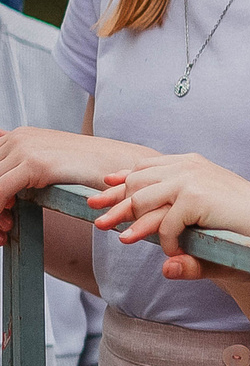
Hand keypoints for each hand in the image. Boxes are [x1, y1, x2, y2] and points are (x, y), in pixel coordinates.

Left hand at [0, 127, 128, 239]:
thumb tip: (8, 174)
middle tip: (2, 226)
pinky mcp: (34, 162)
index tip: (4, 213)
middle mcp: (18, 137)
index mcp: (19, 136)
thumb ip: (22, 165)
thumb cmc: (92, 169)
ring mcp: (24, 147)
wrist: (121, 162)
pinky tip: (8, 224)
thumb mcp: (50, 164)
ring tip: (5, 229)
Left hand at [89, 153, 249, 276]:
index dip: (122, 179)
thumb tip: (164, 268)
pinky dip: (167, 243)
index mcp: (192, 164)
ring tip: (125, 241)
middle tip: (98, 224)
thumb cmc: (245, 229)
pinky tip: (174, 254)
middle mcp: (189, 166)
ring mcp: (191, 179)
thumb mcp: (204, 230)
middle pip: (136, 182)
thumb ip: (182, 243)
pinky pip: (164, 225)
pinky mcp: (195, 196)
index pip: (145, 167)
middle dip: (115, 204)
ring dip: (132, 224)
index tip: (104, 190)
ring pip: (142, 200)